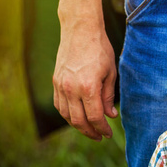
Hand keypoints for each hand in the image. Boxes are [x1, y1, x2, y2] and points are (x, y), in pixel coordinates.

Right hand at [53, 21, 117, 140]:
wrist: (80, 30)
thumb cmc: (100, 49)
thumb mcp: (111, 73)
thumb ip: (108, 96)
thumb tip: (110, 115)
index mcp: (88, 87)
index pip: (95, 117)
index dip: (102, 128)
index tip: (108, 134)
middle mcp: (71, 88)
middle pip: (78, 121)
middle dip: (90, 132)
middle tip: (100, 136)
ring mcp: (61, 85)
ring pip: (66, 115)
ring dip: (78, 126)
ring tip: (90, 129)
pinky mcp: (56, 81)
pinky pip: (59, 105)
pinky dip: (68, 114)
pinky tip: (77, 116)